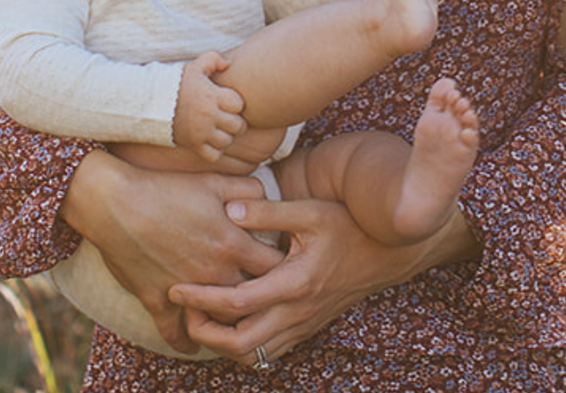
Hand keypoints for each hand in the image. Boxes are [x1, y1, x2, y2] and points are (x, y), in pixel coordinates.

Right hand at [61, 152, 279, 353]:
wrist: (116, 202)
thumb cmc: (166, 188)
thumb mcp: (213, 181)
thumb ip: (247, 190)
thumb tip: (266, 196)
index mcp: (232, 244)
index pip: (275, 267)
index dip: (285, 267)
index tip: (287, 267)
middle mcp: (214, 272)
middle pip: (252, 299)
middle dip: (262, 298)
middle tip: (266, 295)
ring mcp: (186, 290)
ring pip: (217, 319)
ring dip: (228, 321)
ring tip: (234, 318)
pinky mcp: (157, 299)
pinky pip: (174, 332)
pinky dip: (184, 341)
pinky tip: (191, 344)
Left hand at [171, 193, 476, 365]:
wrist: (389, 253)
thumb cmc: (349, 227)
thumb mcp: (311, 211)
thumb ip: (268, 212)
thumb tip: (228, 210)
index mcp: (294, 283)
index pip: (237, 303)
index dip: (201, 299)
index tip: (176, 288)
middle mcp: (297, 312)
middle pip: (239, 344)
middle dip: (204, 333)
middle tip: (184, 311)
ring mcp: (303, 325)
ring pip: (254, 356)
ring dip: (223, 344)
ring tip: (204, 318)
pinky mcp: (308, 328)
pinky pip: (270, 352)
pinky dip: (245, 346)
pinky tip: (233, 323)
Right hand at [172, 51, 247, 160]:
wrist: (150, 102)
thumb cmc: (174, 83)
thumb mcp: (194, 67)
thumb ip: (213, 59)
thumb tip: (228, 64)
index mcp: (212, 96)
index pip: (238, 104)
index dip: (236, 103)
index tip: (227, 102)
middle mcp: (209, 116)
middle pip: (238, 126)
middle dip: (236, 122)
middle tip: (228, 118)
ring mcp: (201, 132)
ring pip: (227, 141)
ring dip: (226, 136)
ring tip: (219, 130)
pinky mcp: (193, 145)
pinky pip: (214, 155)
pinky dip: (215, 151)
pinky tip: (210, 141)